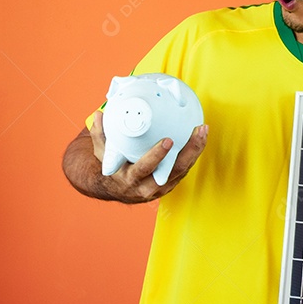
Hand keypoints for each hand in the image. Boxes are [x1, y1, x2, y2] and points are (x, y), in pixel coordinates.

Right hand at [88, 110, 207, 202]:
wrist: (118, 189)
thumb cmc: (112, 168)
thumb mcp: (103, 154)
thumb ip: (100, 135)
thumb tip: (99, 114)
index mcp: (130, 180)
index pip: (144, 169)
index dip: (156, 156)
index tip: (168, 141)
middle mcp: (148, 187)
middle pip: (173, 171)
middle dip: (188, 151)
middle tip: (196, 131)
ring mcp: (162, 187)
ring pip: (183, 169)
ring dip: (196, 150)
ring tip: (202, 130)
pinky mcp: (171, 182)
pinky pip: (185, 167)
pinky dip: (194, 152)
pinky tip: (200, 136)